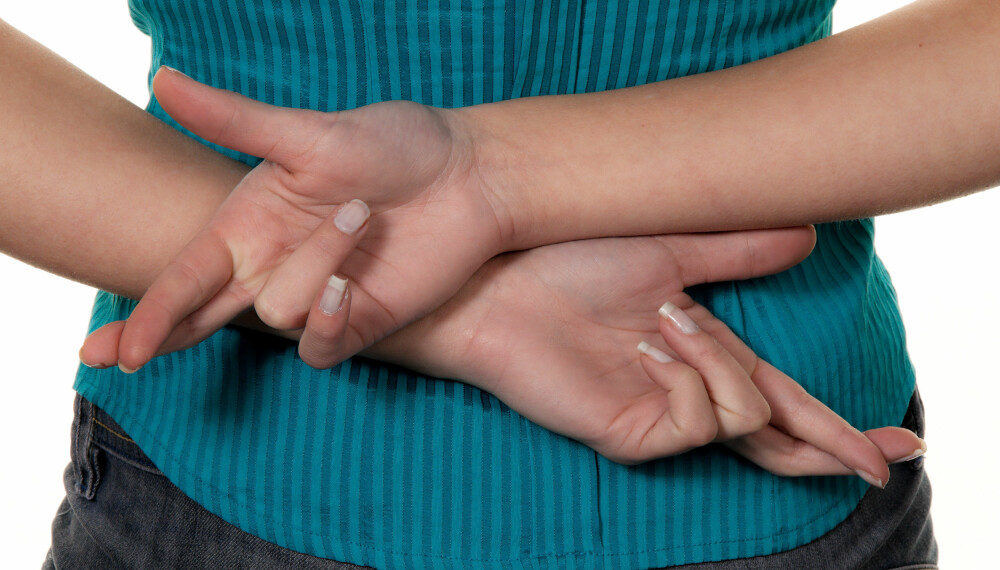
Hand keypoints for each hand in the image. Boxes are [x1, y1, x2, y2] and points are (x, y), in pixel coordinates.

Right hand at [88, 66, 503, 371]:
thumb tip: (161, 77)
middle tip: (123, 360)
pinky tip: (350, 284)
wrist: (469, 175)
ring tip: (361, 214)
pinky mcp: (358, 321)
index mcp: (248, 225)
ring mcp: (314, 297)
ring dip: (317, 260)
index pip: (184, 278)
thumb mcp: (310, 132)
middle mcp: (272, 267)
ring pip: (279, 312)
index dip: (148, 314)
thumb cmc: (394, 145)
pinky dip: (328, 317)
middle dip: (161, 336)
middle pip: (201, 320)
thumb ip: (236, 122)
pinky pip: (320, 344)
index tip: (106, 350)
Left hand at [368, 227, 921, 481]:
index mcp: (700, 351)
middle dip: (834, 442)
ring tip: (668, 318)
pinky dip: (691, 375)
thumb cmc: (569, 258)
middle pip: (778, 433)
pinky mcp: (631, 432)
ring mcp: (658, 415)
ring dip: (722, 359)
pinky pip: (699, 419)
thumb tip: (806, 237)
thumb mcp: (669, 249)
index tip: (898, 442)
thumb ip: (736, 253)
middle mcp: (685, 390)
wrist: (502, 278)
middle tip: (888, 456)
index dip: (837, 422)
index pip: (783, 397)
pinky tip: (651, 341)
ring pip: (745, 415)